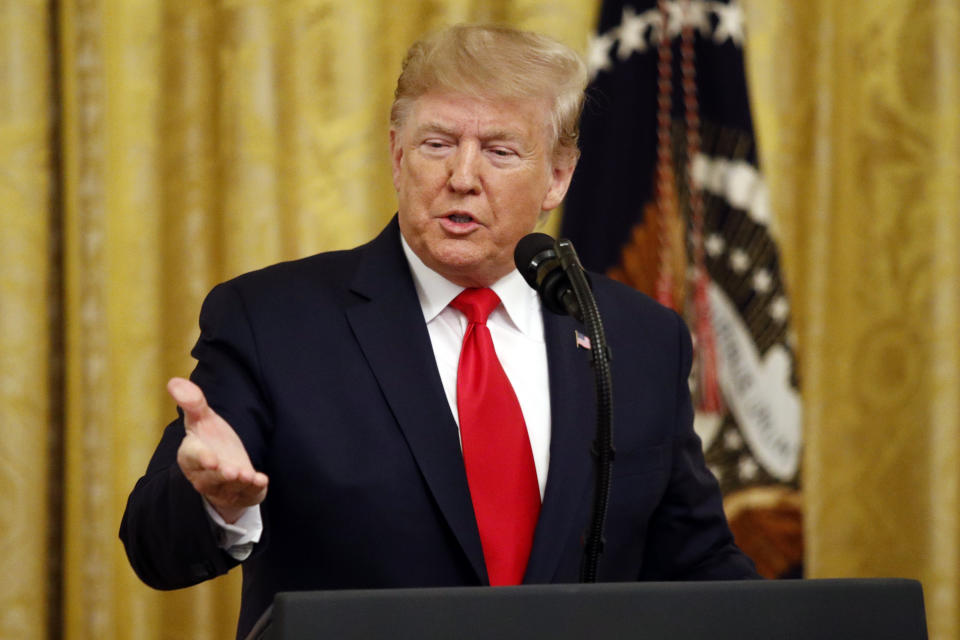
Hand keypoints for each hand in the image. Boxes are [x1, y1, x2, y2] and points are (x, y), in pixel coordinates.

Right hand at [169, 377, 268, 523]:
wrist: (225, 465)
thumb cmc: (210, 440)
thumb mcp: (202, 419)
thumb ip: (192, 403)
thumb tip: (174, 381)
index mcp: (191, 456)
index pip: (192, 458)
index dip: (201, 458)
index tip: (211, 459)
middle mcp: (204, 476)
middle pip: (210, 478)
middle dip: (220, 475)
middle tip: (231, 470)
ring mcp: (223, 488)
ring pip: (229, 488)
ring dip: (239, 482)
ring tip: (248, 475)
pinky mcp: (241, 494)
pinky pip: (247, 495)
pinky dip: (254, 489)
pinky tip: (262, 480)